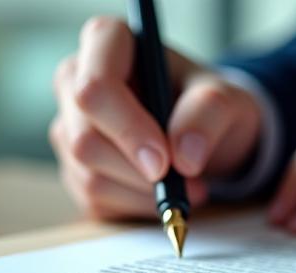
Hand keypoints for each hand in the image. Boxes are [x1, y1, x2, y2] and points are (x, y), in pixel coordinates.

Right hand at [49, 16, 261, 218]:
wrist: (202, 133)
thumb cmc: (205, 104)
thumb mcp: (225, 99)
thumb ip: (208, 115)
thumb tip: (183, 158)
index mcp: (107, 44)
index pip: (95, 86)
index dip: (127, 128)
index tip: (164, 160)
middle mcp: (75, 81)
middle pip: (84, 139)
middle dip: (138, 171)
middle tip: (188, 182)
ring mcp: (70, 127)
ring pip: (88, 175)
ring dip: (143, 192)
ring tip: (186, 185)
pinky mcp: (74, 168)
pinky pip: (95, 200)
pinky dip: (136, 206)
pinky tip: (162, 192)